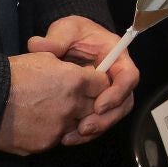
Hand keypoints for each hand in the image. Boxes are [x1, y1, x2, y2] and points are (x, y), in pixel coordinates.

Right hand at [0, 53, 103, 154]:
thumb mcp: (43, 58)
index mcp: (75, 80)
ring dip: (71, 120)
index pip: (102, 83)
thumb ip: (68, 67)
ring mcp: (59, 127)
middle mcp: (72, 105)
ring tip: (52, 111)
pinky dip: (51, 132)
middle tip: (72, 98)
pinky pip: (57, 139)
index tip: (89, 82)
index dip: (96, 82)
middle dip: (87, 102)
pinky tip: (37, 123)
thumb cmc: (11, 74)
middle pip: (94, 107)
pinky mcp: (45, 143)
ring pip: (77, 125)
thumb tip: (81, 72)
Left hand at [29, 15, 139, 145]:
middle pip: (124, 102)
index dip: (118, 93)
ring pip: (111, 116)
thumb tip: (38, 46)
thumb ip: (56, 38)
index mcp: (117, 57)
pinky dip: (84, 132)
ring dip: (95, 128)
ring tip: (72, 137)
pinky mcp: (95, 103)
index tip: (98, 105)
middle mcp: (116, 77)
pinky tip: (66, 137)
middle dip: (106, 119)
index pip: (129, 77)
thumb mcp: (66, 29)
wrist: (69, 41)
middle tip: (84, 127)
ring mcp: (107, 92)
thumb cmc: (73, 33)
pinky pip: (96, 120)